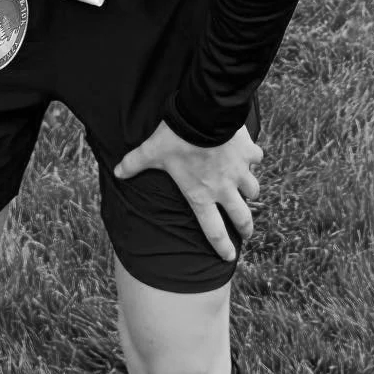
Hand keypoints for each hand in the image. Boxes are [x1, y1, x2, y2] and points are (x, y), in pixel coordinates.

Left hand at [114, 118, 262, 263]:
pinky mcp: (248, 153)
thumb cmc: (175, 138)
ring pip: (253, 190)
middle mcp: (223, 189)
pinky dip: (254, 159)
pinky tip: (251, 156)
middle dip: (246, 229)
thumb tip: (116, 172)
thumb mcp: (151, 152)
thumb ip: (134, 164)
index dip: (222, 247)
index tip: (228, 258)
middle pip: (241, 218)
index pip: (213, 230)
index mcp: (200, 195)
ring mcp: (239, 172)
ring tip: (249, 192)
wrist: (203, 115)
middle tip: (246, 233)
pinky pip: (257, 159)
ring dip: (251, 193)